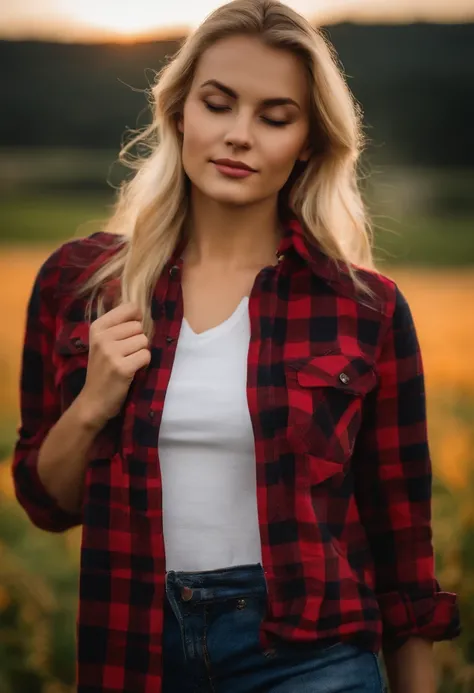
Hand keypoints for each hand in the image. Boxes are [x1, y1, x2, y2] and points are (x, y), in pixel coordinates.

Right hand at [77, 302, 150, 428]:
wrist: (93, 401)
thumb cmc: (102, 370)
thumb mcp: (102, 343)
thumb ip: (118, 326)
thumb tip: (141, 310)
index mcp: (97, 327)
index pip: (129, 308)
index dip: (136, 319)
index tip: (129, 333)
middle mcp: (102, 337)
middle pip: (138, 327)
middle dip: (137, 341)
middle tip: (125, 354)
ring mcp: (111, 353)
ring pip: (144, 341)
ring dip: (140, 353)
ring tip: (127, 362)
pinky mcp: (122, 368)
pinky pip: (146, 356)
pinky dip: (143, 364)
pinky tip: (131, 370)